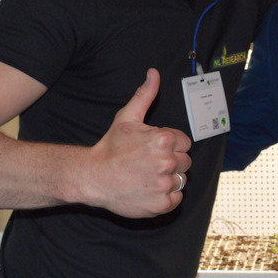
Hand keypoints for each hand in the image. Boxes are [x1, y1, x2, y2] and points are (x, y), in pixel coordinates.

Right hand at [82, 69, 192, 217]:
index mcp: (164, 140)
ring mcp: (164, 184)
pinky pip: (176, 199)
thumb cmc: (111, 147)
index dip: (171, 145)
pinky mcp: (161, 204)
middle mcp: (167, 162)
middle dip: (171, 161)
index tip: (153, 149)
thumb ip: (145, 95)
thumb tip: (154, 73)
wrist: (93, 177)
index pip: (184, 143)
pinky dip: (165, 197)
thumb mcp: (127, 117)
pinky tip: (149, 189)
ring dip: (168, 179)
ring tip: (147, 176)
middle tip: (148, 163)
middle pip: (185, 162)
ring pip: (180, 180)